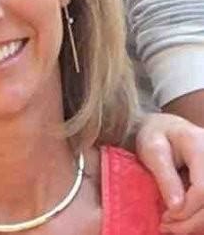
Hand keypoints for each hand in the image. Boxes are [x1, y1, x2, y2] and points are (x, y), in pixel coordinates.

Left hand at [136, 113, 203, 233]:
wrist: (165, 127)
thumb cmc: (155, 135)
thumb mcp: (152, 150)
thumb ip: (165, 176)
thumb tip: (176, 208)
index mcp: (201, 148)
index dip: (188, 209)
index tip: (166, 217)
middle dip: (192, 222)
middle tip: (166, 228)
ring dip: (197, 224)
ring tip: (171, 227)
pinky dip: (199, 217)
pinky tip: (181, 221)